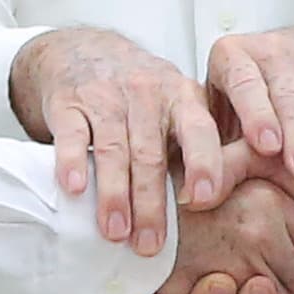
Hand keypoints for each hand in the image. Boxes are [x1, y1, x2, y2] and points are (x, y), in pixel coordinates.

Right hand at [9, 27, 225, 255]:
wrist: (84, 49)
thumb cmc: (141, 91)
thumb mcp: (178, 103)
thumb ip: (198, 145)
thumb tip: (224, 203)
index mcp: (182, 98)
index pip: (199, 131)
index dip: (203, 163)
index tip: (204, 198)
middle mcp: (146, 94)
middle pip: (151, 154)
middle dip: (151, 202)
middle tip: (151, 244)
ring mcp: (106, 97)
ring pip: (113, 149)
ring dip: (114, 194)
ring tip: (116, 232)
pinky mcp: (68, 103)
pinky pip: (71, 134)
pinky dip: (71, 162)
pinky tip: (74, 189)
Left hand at [205, 25, 293, 192]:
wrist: (290, 56)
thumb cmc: (241, 100)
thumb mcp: (217, 110)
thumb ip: (209, 145)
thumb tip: (196, 196)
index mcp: (232, 57)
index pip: (244, 84)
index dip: (257, 114)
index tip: (266, 148)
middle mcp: (272, 51)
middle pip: (288, 98)